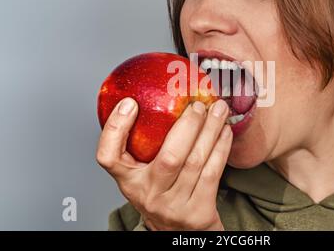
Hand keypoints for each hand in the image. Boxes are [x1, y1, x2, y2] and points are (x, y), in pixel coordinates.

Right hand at [96, 97, 231, 229]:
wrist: (180, 233)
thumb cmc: (162, 194)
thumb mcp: (144, 174)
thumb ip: (142, 147)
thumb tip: (155, 100)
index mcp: (129, 182)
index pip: (108, 158)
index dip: (115, 129)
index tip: (130, 104)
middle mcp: (148, 195)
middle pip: (169, 157)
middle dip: (189, 125)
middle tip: (198, 104)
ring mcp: (174, 206)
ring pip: (196, 161)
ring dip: (211, 130)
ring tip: (219, 110)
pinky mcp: (198, 212)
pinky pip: (213, 172)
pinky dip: (221, 147)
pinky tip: (225, 132)